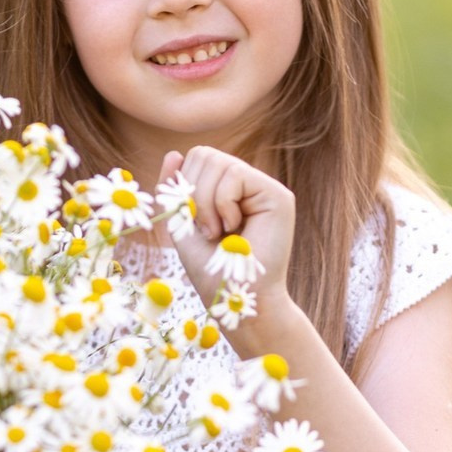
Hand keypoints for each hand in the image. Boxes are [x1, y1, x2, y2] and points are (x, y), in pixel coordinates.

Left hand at [158, 146, 295, 317]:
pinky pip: (236, 174)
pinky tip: (233, 229)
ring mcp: (265, 188)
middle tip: (205, 229)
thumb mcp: (181, 224)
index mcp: (227, 190)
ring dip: (206, 202)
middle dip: (193, 192)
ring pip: (219, 162)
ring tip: (218, 232)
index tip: (191, 220)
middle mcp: (249, 185)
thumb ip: (175, 191)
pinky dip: (222, 204)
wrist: (235, 298)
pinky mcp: (279, 195)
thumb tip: (173, 153)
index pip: (197, 157)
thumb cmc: (210, 269)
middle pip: (205, 153)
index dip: (183, 184)